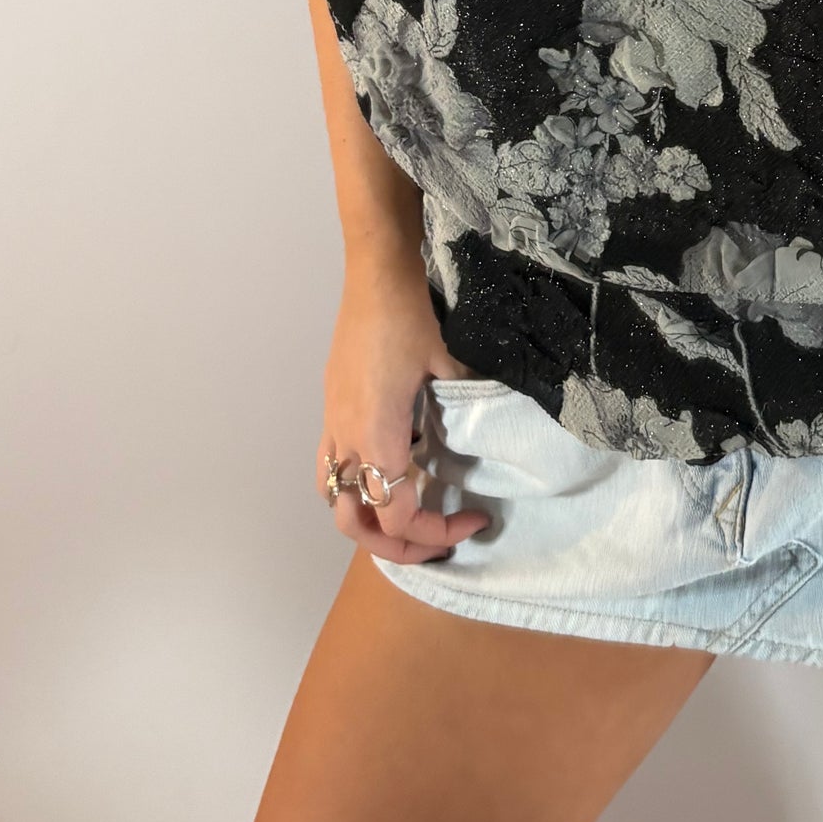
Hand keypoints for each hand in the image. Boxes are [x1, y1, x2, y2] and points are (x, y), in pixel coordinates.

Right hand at [315, 258, 490, 563]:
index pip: (398, 516)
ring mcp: (333, 424)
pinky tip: (392, 470)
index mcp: (378, 436)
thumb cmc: (412, 315)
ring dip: (368, 522)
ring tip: (409, 521)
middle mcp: (347, 439)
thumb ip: (467, 408)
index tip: (476, 518)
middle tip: (441, 541)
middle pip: (356, 524)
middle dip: (397, 547)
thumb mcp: (452, 365)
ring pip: (334, 499)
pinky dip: (355, 486)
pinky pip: (331, 466)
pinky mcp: (331, 408)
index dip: (436, 534)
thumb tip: (491, 434)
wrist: (375, 274)